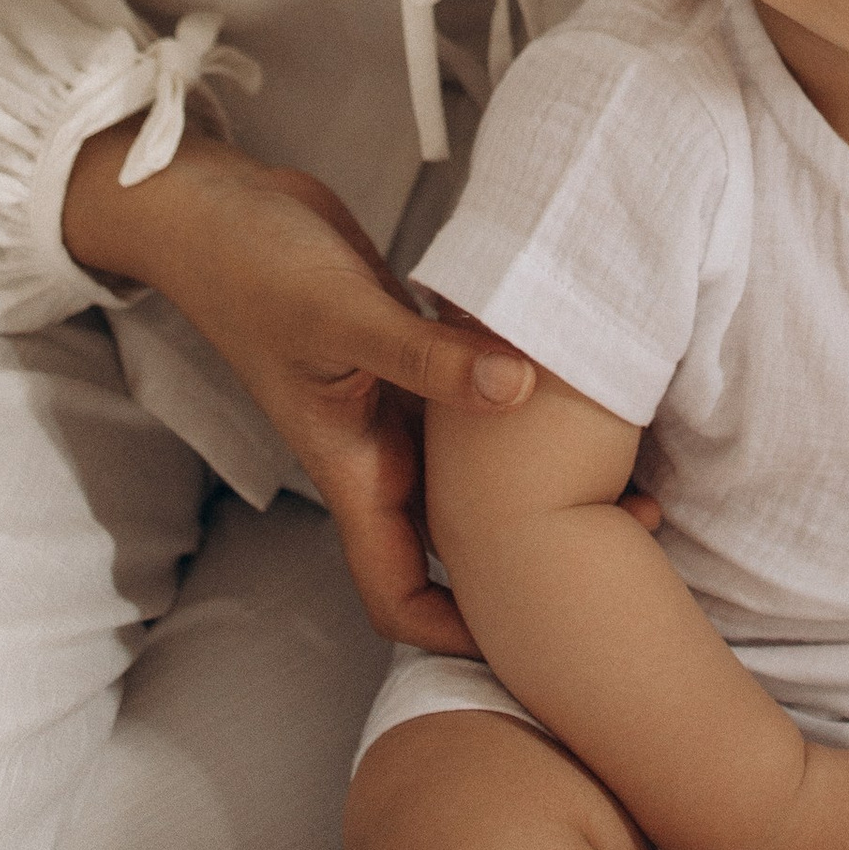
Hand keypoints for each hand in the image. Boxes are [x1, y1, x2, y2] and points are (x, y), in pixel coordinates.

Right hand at [61, 120, 628, 650]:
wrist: (218, 208)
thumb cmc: (253, 270)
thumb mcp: (343, 317)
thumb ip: (428, 357)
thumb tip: (519, 389)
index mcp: (351, 468)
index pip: (398, 593)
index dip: (458, 635)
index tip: (534, 641)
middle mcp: (379, 450)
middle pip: (457, 542)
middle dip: (533, 555)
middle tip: (630, 536)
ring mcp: (398, 404)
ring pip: (475, 473)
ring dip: (537, 481)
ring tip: (630, 472)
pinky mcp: (412, 355)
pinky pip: (474, 402)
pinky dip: (520, 406)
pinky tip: (581, 389)